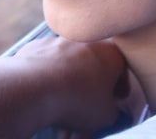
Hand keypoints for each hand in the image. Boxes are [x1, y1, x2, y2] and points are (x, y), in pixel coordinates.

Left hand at [13, 38, 131, 135]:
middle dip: (91, 82)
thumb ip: (111, 107)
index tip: (116, 96)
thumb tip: (105, 107)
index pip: (121, 67)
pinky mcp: (34, 47)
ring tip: (63, 101)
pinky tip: (45, 93)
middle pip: (91, 63)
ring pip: (67, 63)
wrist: (36, 87)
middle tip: (89, 99)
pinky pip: (45, 63)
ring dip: (67, 79)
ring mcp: (57, 41)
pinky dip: (46, 75)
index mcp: (109, 52)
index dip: (120, 84)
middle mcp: (83, 41)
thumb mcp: (107, 114)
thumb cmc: (77, 100)